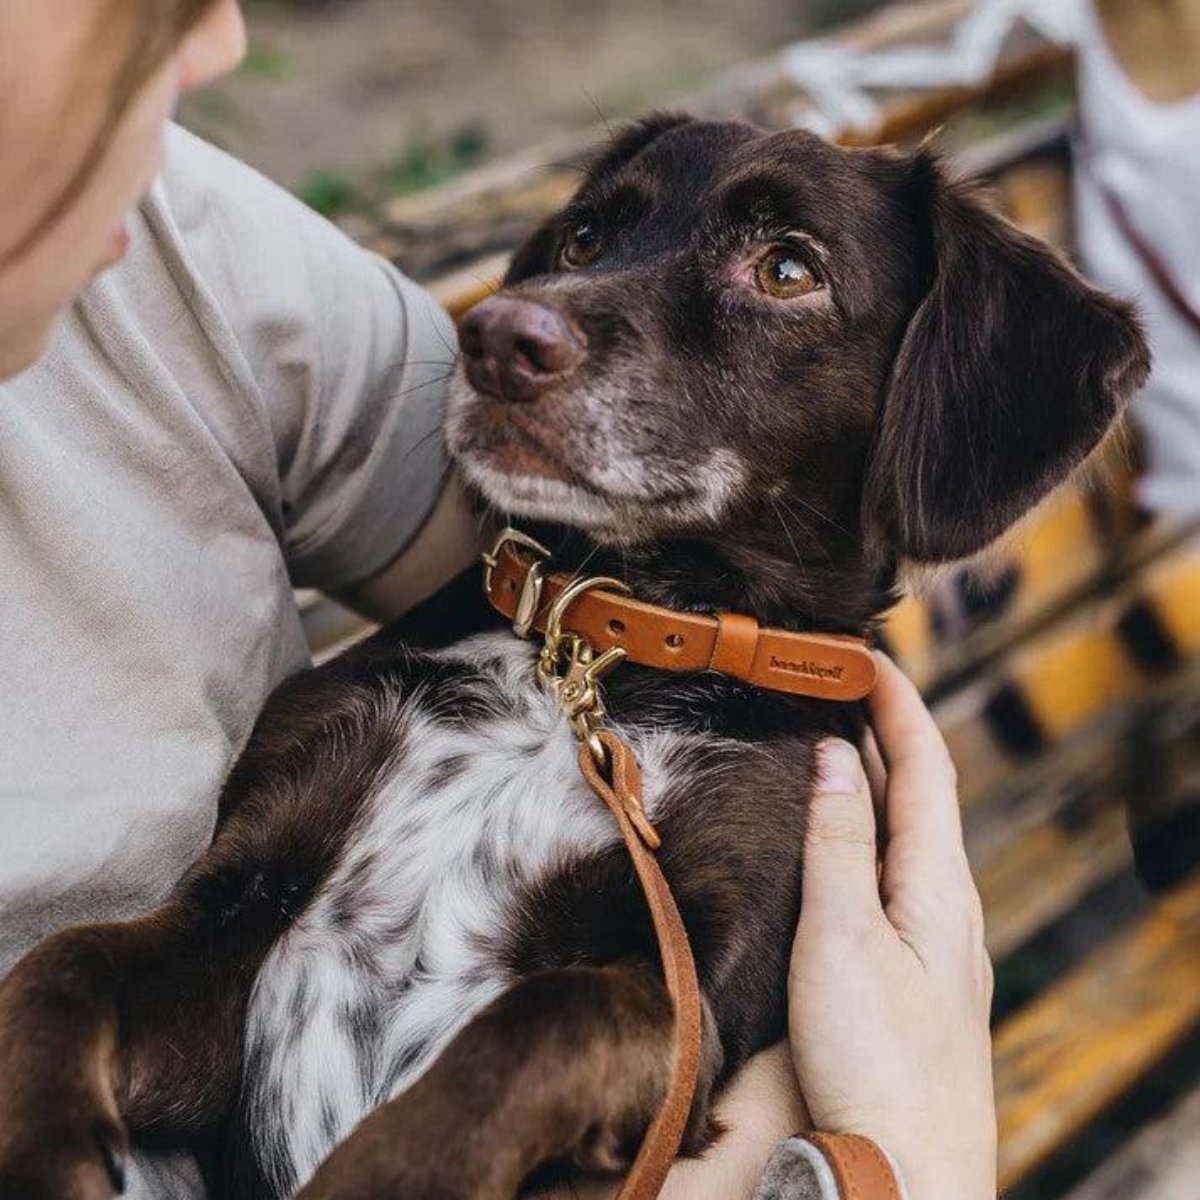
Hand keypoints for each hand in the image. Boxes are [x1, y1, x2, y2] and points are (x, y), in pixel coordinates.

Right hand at [788, 654, 995, 1199]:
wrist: (911, 1173)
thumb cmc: (876, 1061)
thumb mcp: (845, 938)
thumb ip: (839, 843)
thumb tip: (833, 756)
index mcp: (937, 883)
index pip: (923, 765)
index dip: (895, 701)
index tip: (861, 651)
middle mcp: (945, 903)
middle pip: (919, 792)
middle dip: (882, 729)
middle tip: (835, 683)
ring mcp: (935, 941)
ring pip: (906, 833)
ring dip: (873, 777)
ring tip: (830, 739)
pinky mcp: (913, 972)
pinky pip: (893, 872)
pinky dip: (865, 829)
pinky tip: (839, 840)